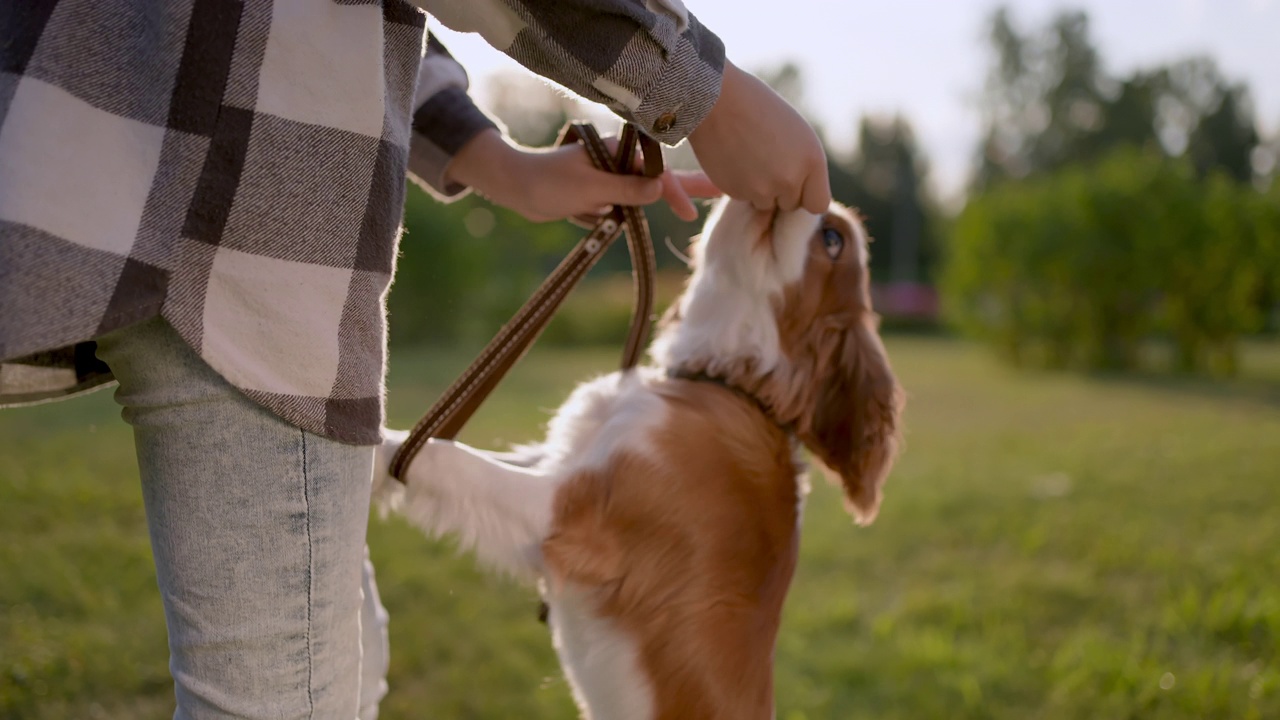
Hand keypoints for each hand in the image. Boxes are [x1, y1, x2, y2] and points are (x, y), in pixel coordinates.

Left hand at [445, 129, 721, 222]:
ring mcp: (607, 178)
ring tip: (635, 208)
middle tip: (718, 190)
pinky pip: (614, 210)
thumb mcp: (590, 188)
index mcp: (617, 150)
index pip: (655, 172)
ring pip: (634, 199)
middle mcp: (616, 161)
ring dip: (630, 212)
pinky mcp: (597, 194)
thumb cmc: (548, 182)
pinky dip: (607, 218)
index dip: (674, 192)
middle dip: (681, 190)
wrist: (515, 188)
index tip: (689, 213)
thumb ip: (626, 190)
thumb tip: (659, 192)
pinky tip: (584, 215)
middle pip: (655, 179)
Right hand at [688, 60, 831, 212]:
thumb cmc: (759, 108)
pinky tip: (735, 159)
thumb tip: (801, 197)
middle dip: (781, 191)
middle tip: (766, 161)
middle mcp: (789, 180)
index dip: (806, 195)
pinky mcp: (736, 193)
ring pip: (765, 204)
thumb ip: (804, 167)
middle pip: (790, 205)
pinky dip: (740, 184)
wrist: (718, 101)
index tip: (797, 184)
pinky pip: (743, 198)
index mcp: (812, 160)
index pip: (818, 204)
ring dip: (759, 189)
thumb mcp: (797, 134)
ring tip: (749, 157)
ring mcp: (761, 189)